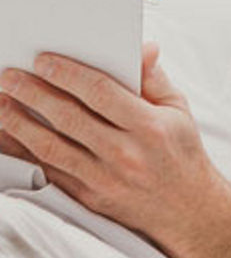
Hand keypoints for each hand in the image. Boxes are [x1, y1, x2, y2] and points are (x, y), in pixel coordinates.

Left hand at [0, 43, 229, 253]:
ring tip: (1, 102)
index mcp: (150, 127)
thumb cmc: (181, 153)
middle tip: (10, 76)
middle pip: (69, 117)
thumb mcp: (178, 111)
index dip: (69, 74)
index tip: (43, 61)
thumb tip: (144, 48)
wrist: (186, 210)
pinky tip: (8, 136)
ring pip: (51, 146)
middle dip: (34, 93)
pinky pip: (48, 171)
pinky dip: (24, 153)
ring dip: (19, 122)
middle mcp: (126, 154)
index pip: (101, 93)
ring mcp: (104, 178)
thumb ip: (155, 79)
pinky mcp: (89, 197)